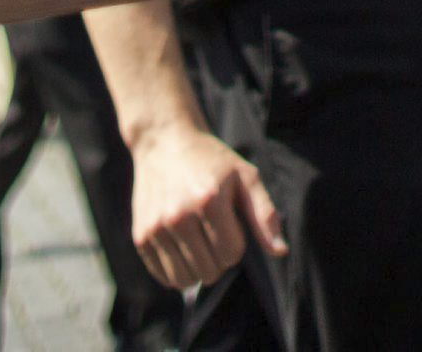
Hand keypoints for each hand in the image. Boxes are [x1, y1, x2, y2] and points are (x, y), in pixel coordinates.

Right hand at [128, 116, 283, 288]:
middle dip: (218, 258)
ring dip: (197, 268)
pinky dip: (176, 271)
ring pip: (185, 280)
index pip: (232, 254)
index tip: (229, 222)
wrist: (164, 141)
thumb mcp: (244, 176)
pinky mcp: (140, 235)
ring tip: (198, 243)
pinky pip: (163, 277)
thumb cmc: (211, 160)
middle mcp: (179, 216)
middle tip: (213, 232)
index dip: (236, 243)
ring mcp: (157, 227)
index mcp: (209, 200)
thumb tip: (280, 252)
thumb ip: (264, 214)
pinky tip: (181, 249)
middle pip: (210, 271)